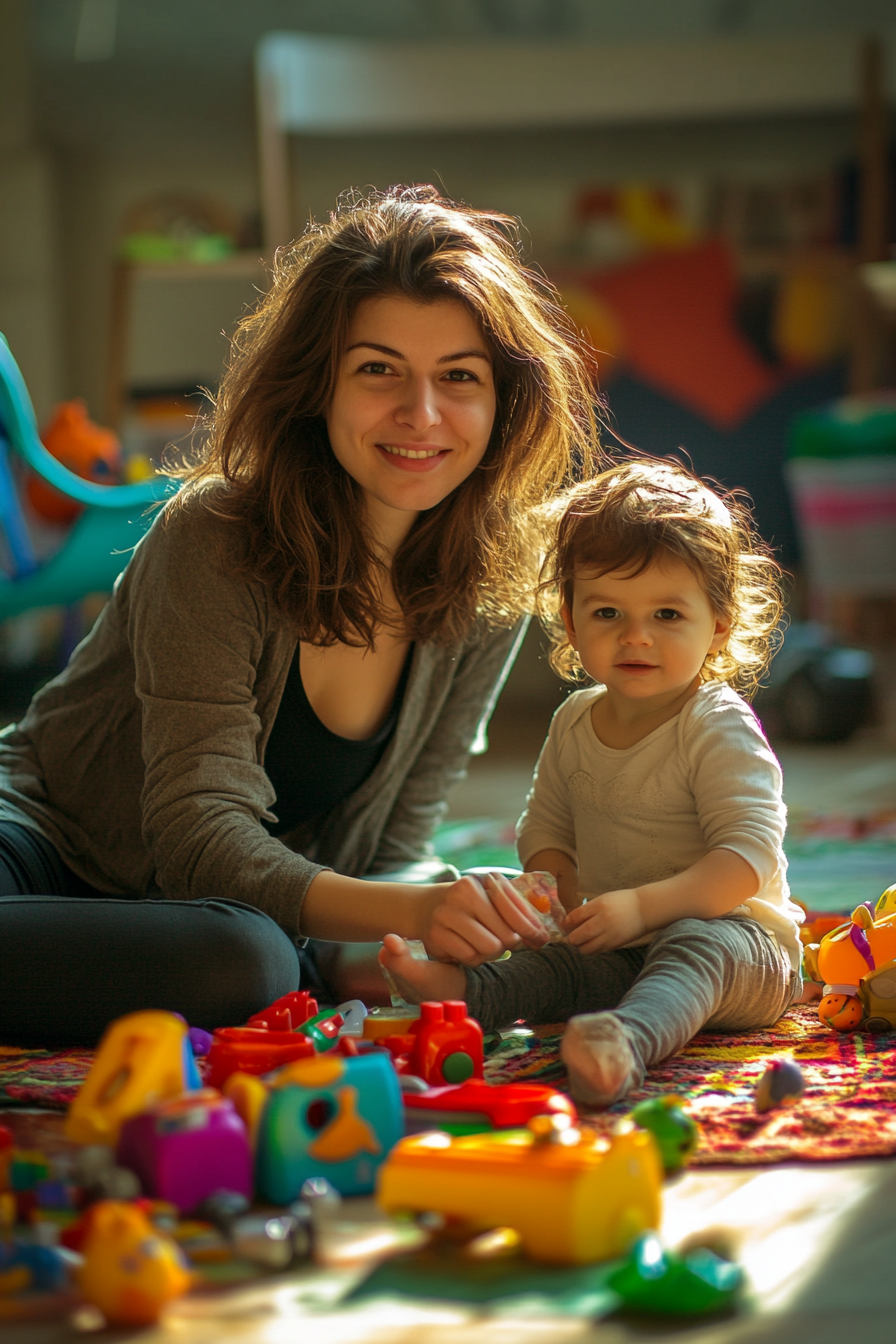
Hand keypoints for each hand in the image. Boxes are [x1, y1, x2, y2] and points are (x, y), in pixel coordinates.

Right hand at [421, 873, 548, 965]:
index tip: (540, 939)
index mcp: (483, 880)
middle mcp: (463, 893)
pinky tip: (468, 947)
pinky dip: (474, 958)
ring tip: (485, 943)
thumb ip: (519, 913)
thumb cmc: (471, 906)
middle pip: (506, 935)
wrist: (427, 907)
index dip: (531, 929)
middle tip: (505, 942)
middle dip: (510, 943)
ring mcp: (447, 913)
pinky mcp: (436, 935)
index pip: (515, 911)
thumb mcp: (494, 899)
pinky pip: (470, 957)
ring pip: (489, 948)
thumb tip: (542, 937)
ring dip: (492, 953)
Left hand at [563, 888, 644, 954]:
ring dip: (580, 946)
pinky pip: (596, 951)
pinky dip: (591, 949)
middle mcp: (603, 921)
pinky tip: (592, 942)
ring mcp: (609, 935)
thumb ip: (587, 910)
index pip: (575, 917)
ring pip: (586, 949)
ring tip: (581, 941)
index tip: (564, 925)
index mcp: (599, 906)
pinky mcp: (615, 945)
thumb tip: (570, 922)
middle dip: (570, 938)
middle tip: (570, 935)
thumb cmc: (622, 902)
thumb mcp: (603, 899)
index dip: (566, 923)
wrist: (645, 910)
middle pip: (577, 936)